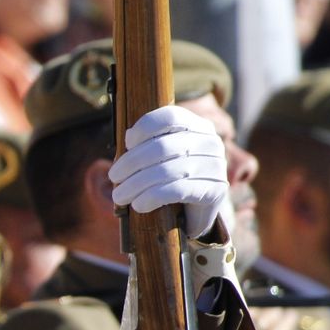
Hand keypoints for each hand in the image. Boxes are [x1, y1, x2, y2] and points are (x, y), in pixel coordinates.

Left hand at [109, 105, 228, 238]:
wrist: (197, 212)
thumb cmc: (172, 180)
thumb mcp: (160, 157)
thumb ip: (147, 144)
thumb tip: (129, 137)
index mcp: (198, 126)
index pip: (170, 117)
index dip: (143, 128)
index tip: (126, 145)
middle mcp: (211, 142)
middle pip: (162, 146)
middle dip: (131, 162)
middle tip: (113, 177)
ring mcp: (216, 166)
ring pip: (166, 171)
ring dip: (135, 184)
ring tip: (119, 196)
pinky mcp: (215, 190)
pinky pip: (176, 191)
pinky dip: (151, 197)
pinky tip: (138, 205)